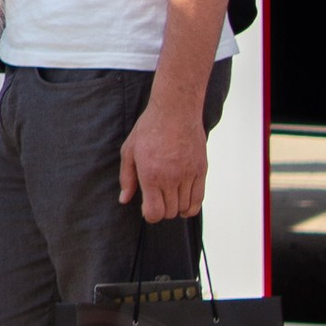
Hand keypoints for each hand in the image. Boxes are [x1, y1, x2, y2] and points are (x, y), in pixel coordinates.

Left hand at [118, 95, 209, 225]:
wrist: (176, 111)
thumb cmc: (149, 128)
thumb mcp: (129, 150)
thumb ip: (127, 178)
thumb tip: (124, 200)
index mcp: (150, 174)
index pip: (154, 212)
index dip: (149, 215)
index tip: (147, 207)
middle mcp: (170, 178)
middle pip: (169, 212)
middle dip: (161, 211)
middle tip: (157, 200)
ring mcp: (188, 175)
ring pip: (184, 208)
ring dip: (175, 208)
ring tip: (169, 197)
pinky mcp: (201, 171)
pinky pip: (198, 200)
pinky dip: (191, 207)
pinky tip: (184, 203)